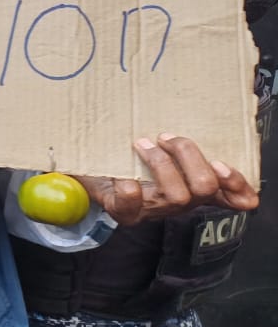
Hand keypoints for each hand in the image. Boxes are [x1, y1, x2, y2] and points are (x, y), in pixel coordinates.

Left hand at [78, 134, 258, 225]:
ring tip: (141, 144)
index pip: (234, 196)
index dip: (236, 184)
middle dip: (188, 155)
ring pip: (176, 195)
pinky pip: (132, 203)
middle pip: (205, 187)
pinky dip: (127, 186)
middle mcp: (180, 202)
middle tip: (166, 138)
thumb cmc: (132, 157)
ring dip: (159, 162)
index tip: (220, 164)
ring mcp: (154, 210)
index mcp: (194, 186)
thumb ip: (182, 141)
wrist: (91, 171)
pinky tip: (121, 175)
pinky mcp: (125, 212)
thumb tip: (196, 114)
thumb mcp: (162, 148)